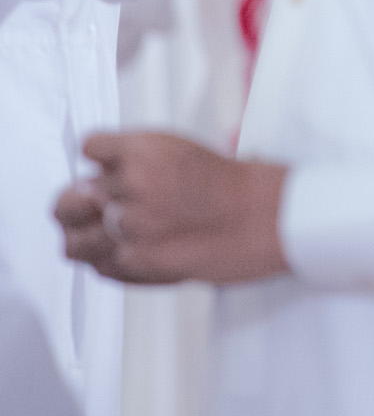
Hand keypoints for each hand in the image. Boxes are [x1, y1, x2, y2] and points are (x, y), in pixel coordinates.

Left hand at [55, 131, 288, 285]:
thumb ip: (133, 159)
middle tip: (96, 206)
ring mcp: (130, 228)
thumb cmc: (227, 184)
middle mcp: (130, 186)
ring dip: (87, 238)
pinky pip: (97, 267)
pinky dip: (107, 261)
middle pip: (69, 198)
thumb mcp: (177, 149)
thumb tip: (96, 177)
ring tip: (108, 237)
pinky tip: (130, 251)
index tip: (105, 166)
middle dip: (79, 203)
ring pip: (73, 240)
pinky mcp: (137, 264)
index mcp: (142, 149)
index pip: (88, 148)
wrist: (262, 218)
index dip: (98, 160)